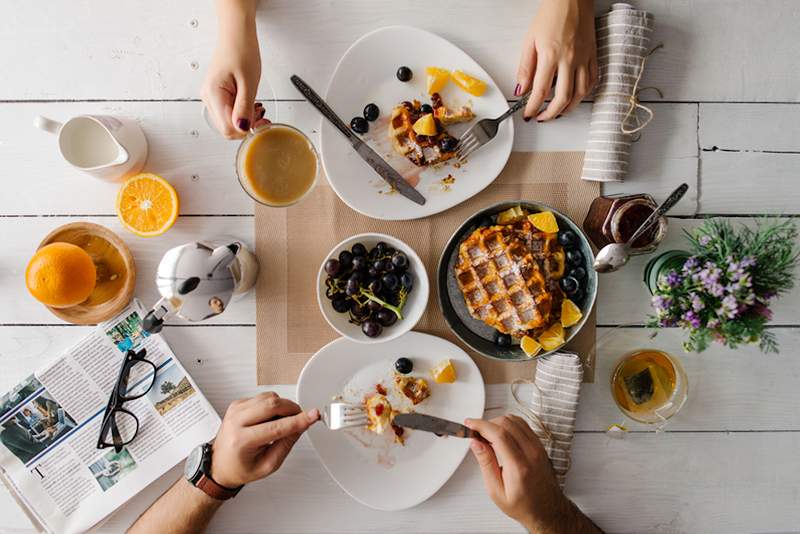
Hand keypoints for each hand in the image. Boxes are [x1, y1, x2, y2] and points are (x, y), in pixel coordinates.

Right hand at [200, 1, 268, 138]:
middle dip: (246, 126)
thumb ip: (245, 108)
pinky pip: (229, 112)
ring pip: (228, 121)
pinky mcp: (217, 94)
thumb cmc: (241, 51)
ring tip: (257, 107)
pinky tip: (250, 104)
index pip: (227, 128)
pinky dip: (241, 112)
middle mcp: (208, 97)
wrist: (236, 35)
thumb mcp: (249, 83)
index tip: (260, 123)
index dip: (246, 130)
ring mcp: (211, 96)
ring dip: (245, 119)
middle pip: (227, 128)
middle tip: (262, 116)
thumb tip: (243, 128)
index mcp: (213, 94)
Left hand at [210, 392, 319, 487]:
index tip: (313, 415)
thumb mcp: (268, 465)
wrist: (219, 465)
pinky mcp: (237, 404)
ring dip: (282, 407)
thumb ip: (287, 444)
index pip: (277, 427)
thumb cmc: (240, 468)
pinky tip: (269, 419)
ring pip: (269, 397)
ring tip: (281, 423)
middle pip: (272, 404)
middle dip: (292, 409)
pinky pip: (262, 397)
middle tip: (300, 418)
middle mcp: (236, 422)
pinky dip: (272, 406)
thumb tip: (301, 426)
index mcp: (242, 441)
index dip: (299, 420)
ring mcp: (235, 410)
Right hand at [465, 415, 567, 531]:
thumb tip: (476, 444)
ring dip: (497, 423)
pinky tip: (501, 435)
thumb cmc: (524, 505)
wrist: (547, 510)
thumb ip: (486, 464)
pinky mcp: (540, 445)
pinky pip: (523, 425)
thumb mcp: (496, 491)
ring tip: (488, 436)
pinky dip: (509, 424)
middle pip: (506, 423)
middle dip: (487, 423)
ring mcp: (538, 447)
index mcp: (519, 466)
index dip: (481, 425)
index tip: (470, 424)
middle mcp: (531, 453)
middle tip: (476, 433)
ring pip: (515, 420)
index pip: (498, 434)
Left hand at [516, 0, 597, 120]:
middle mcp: (570, 59)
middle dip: (551, 113)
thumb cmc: (551, 14)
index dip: (533, 107)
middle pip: (563, 97)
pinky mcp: (594, 55)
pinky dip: (584, 93)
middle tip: (542, 118)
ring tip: (558, 112)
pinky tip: (575, 97)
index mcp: (551, 55)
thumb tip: (521, 89)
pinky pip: (592, 81)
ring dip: (568, 108)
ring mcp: (584, 58)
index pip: (541, 90)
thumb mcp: (530, 40)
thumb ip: (525, 67)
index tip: (529, 114)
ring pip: (580, 93)